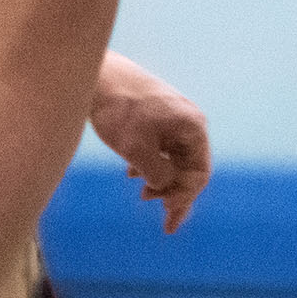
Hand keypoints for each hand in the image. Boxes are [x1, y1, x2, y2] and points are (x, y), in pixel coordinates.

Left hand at [91, 62, 211, 233]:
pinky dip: (150, 165)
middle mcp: (189, 122)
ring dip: (161, 181)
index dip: (184, 197)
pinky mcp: (157, 116)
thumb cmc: (118, 110)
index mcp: (192, 127)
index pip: (199, 173)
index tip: (165, 212)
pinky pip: (162, 148)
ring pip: (175, 159)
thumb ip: (157, 175)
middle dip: (175, 194)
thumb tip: (165, 188)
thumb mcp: (136, 150)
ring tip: (142, 196)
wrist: (97, 74)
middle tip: (165, 223)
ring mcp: (173, 118)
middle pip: (190, 168)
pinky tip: (132, 175)